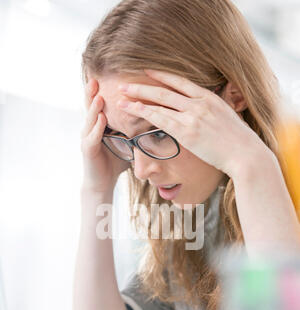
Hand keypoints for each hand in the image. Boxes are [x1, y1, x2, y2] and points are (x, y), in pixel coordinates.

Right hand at [81, 77, 130, 193]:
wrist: (102, 183)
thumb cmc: (114, 161)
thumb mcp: (126, 141)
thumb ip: (134, 129)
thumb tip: (155, 119)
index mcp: (98, 124)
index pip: (99, 104)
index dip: (100, 90)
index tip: (106, 75)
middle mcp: (90, 128)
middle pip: (90, 107)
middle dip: (91, 92)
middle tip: (96, 77)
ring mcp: (87, 139)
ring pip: (89, 120)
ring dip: (94, 107)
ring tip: (99, 95)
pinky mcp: (88, 150)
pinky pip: (92, 137)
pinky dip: (97, 128)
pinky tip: (102, 119)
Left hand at [117, 69, 271, 178]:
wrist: (246, 154)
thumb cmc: (238, 141)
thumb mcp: (227, 118)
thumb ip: (214, 110)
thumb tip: (209, 110)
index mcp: (209, 97)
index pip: (181, 82)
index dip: (161, 75)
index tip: (147, 71)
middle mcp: (199, 103)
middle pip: (165, 90)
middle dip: (142, 86)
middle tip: (125, 83)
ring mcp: (193, 116)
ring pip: (159, 103)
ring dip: (137, 98)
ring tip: (120, 96)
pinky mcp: (187, 132)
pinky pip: (161, 119)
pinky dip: (144, 112)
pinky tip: (132, 110)